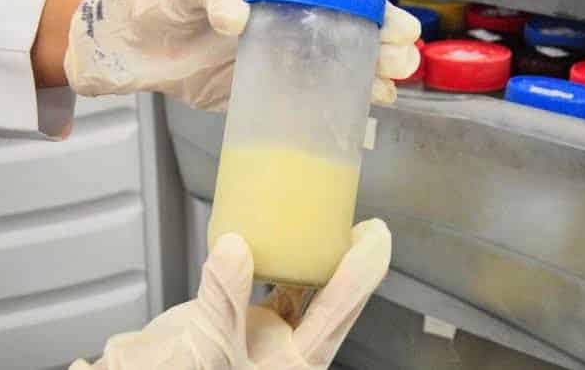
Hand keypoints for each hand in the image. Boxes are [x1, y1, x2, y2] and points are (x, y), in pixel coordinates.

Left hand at [64, 0, 419, 110]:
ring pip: (332, 74)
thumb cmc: (157, 4)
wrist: (128, 47)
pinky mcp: (258, 97)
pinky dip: (332, 111)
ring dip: (366, 83)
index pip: (338, 2)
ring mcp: (274, 67)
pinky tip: (356, 118)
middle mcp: (283, 32)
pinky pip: (302, 105)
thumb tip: (238, 17)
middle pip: (346, 40)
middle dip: (382, 52)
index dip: (374, 14)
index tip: (400, 28)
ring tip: (390, 92)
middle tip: (403, 65)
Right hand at [69, 219, 390, 369]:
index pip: (338, 312)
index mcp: (295, 365)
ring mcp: (272, 338)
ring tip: (333, 232)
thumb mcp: (208, 345)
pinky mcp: (251, 325)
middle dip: (353, 265)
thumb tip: (237, 247)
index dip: (362, 272)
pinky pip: (278, 291)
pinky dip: (285, 266)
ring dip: (323, 264)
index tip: (376, 236)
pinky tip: (287, 246)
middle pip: (335, 303)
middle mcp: (290, 351)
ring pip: (310, 296)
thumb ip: (222, 298)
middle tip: (365, 228)